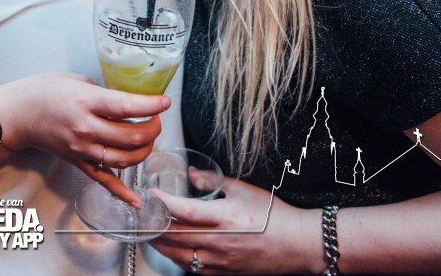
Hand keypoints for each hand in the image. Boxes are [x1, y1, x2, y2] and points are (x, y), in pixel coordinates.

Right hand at [0, 73, 168, 204]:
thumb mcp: (78, 81)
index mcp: (85, 102)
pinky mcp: (78, 162)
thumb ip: (104, 93)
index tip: (165, 102)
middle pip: (131, 137)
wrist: (18, 114)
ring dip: (144, 152)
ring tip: (148, 140)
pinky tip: (136, 199)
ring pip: (124, 160)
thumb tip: (129, 103)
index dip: (151, 106)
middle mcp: (85, 128)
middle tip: (156, 120)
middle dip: (153, 129)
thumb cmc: (45, 91)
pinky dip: (121, 192)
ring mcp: (82, 149)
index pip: (126, 107)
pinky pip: (103, 180)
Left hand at [150, 177, 323, 274]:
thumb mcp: (244, 190)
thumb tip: (192, 174)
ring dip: (161, 242)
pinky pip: (191, 267)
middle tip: (141, 213)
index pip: (184, 212)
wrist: (299, 245)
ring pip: (178, 254)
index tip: (150, 194)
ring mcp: (220, 261)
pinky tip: (171, 247)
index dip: (162, 203)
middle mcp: (220, 242)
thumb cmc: (276, 216)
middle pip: (174, 235)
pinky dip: (177, 256)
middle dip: (153, 224)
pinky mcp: (223, 273)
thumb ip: (213, 182)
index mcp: (226, 217)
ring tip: (149, 229)